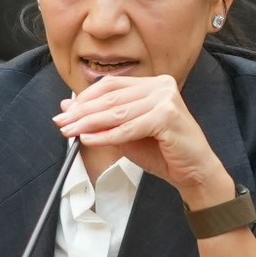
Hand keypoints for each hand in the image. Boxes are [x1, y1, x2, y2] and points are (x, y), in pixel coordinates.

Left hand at [53, 75, 234, 206]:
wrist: (194, 172)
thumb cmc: (163, 152)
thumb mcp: (126, 133)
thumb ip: (102, 119)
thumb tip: (68, 106)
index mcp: (152, 84)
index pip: (111, 85)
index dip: (85, 98)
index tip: (66, 112)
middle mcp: (161, 85)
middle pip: (111, 97)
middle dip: (82, 112)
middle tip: (61, 122)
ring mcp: (166, 98)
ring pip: (117, 111)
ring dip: (89, 123)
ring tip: (70, 132)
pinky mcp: (167, 116)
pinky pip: (128, 127)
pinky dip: (106, 136)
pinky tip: (89, 140)